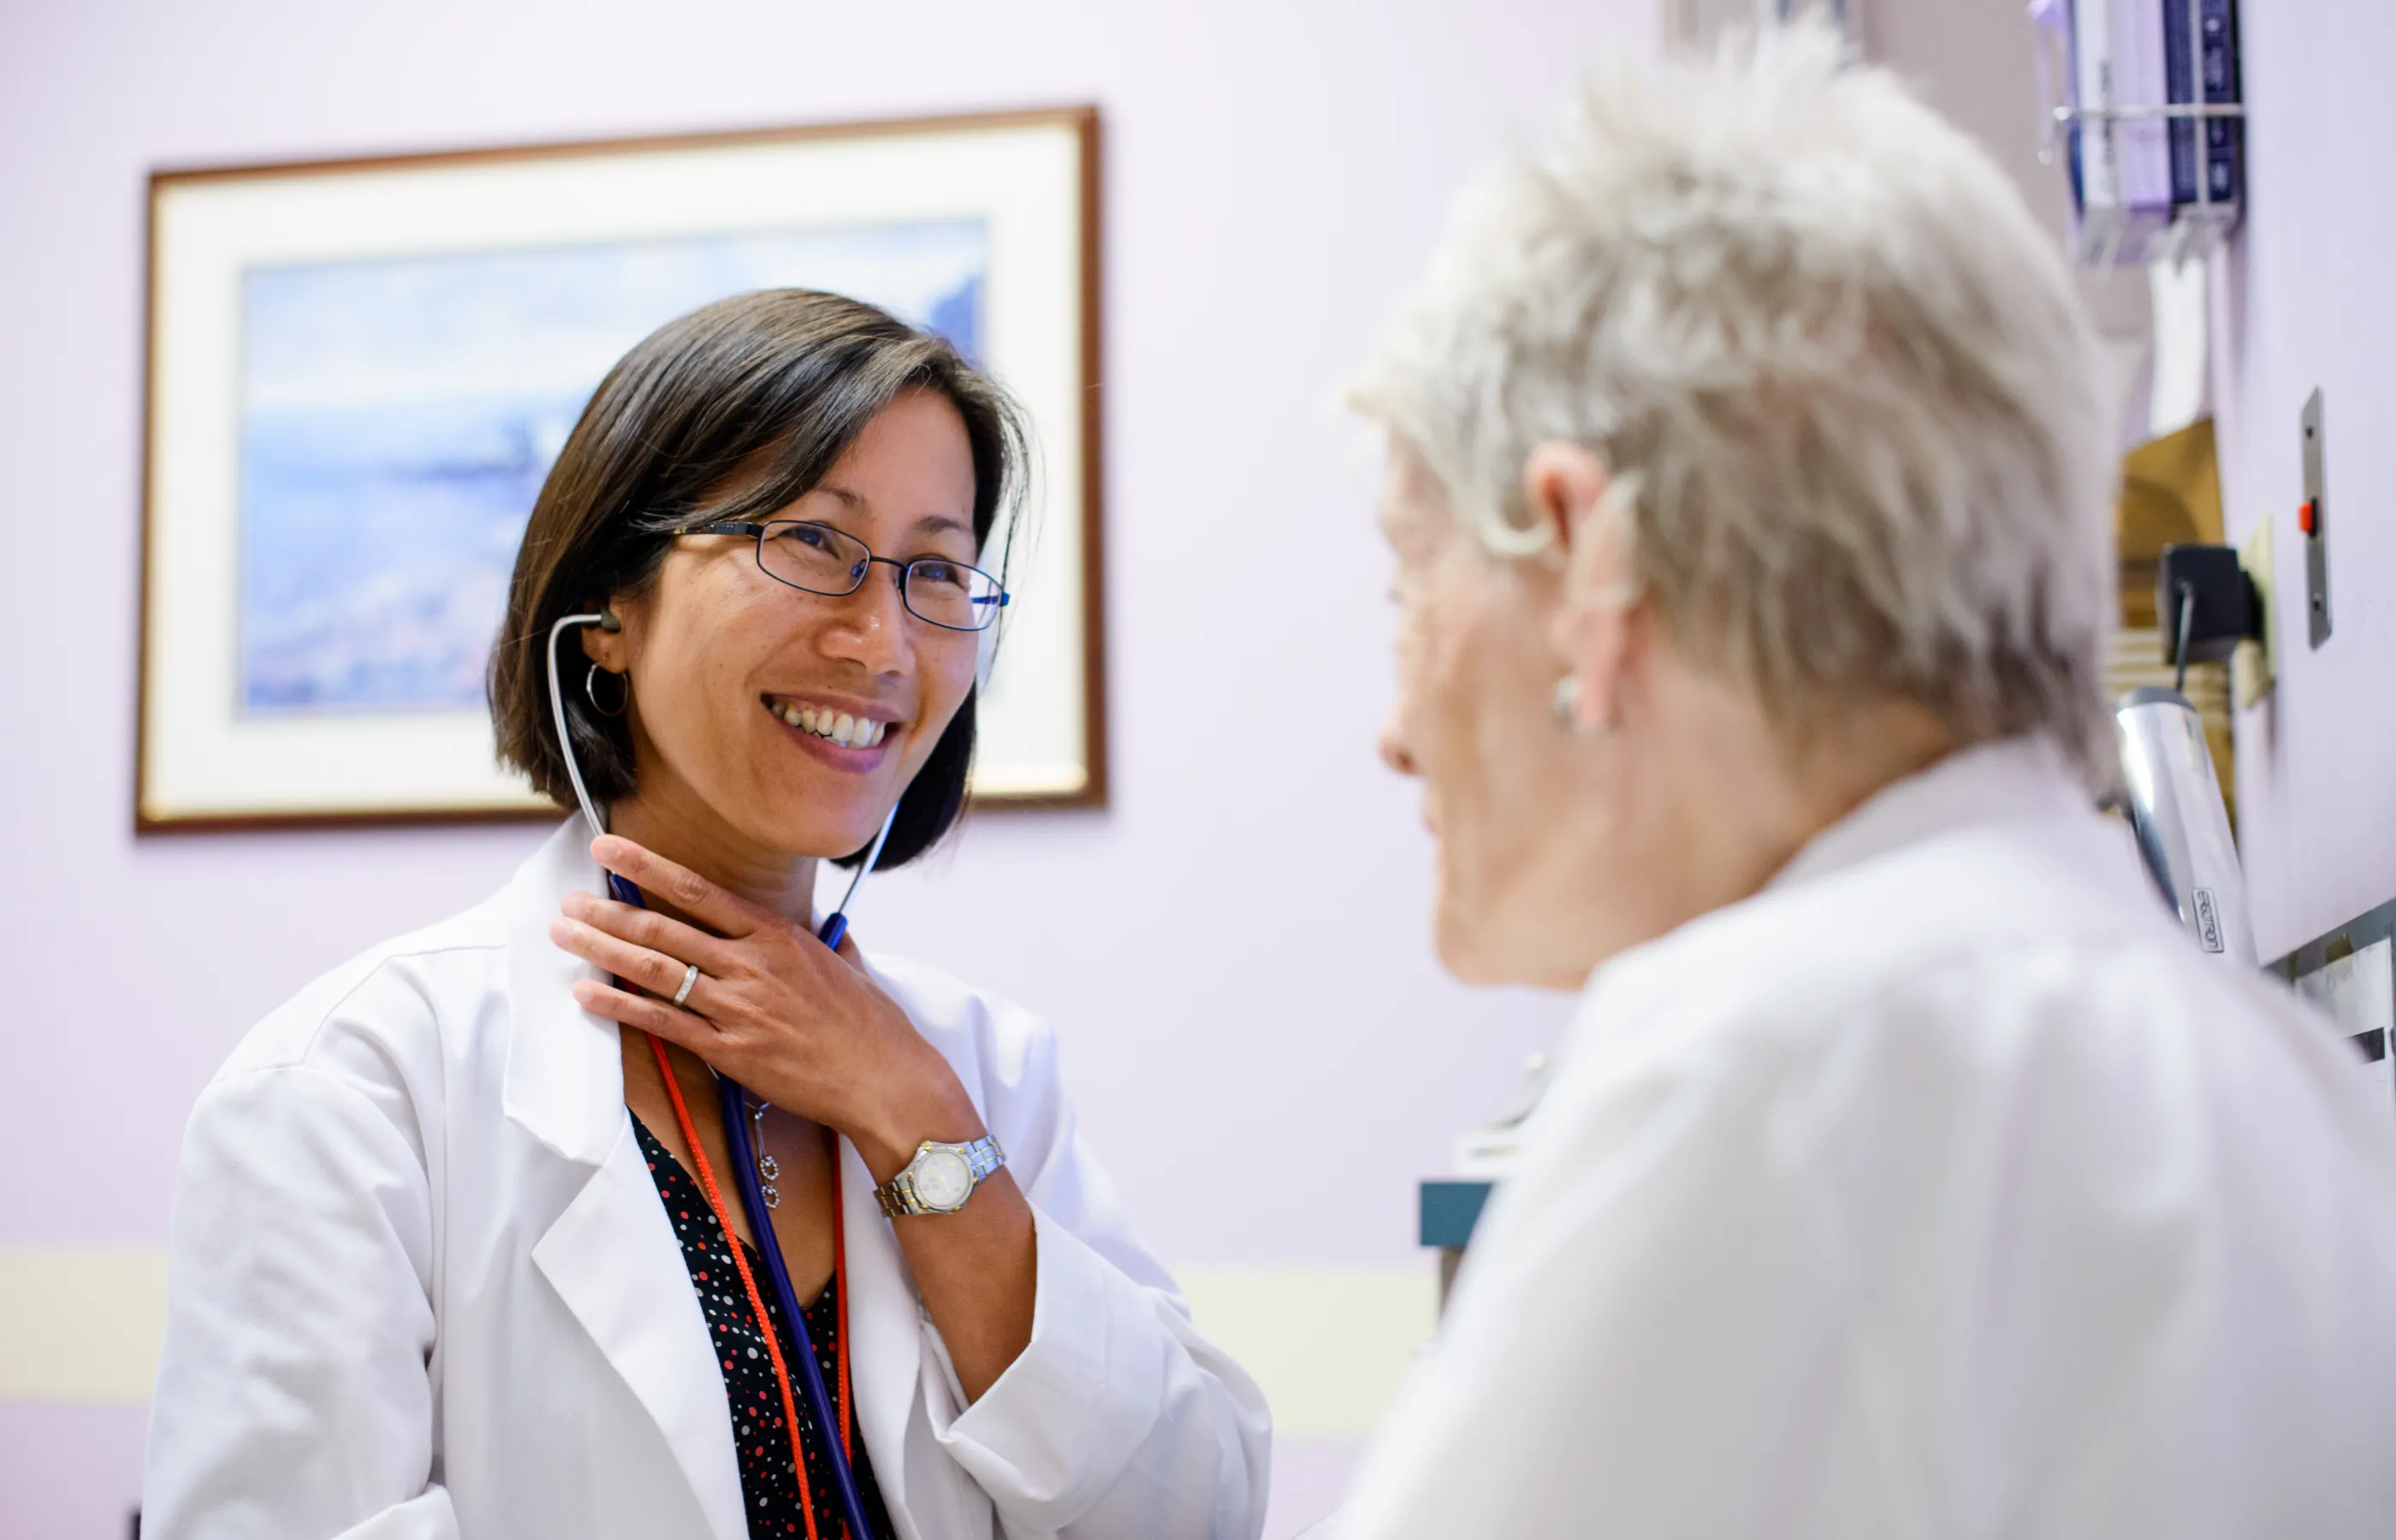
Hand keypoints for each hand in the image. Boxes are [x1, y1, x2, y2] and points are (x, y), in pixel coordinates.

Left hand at [549, 835, 981, 1178]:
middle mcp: (753, 965)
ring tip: (566, 935)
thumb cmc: (872, 1025)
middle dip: (609, 911)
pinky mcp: (731, 1052)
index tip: (609, 847)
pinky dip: (622, 1008)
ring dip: (604, 950)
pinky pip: (665, 1024)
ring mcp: (739, 1009)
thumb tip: (820, 936)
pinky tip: (589, 996)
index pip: (698, 890)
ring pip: (657, 970)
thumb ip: (822, 945)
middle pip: (666, 928)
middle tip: (568, 899)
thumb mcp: (845, 965)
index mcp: (778, 935)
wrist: (887, 1079)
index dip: (647, 866)